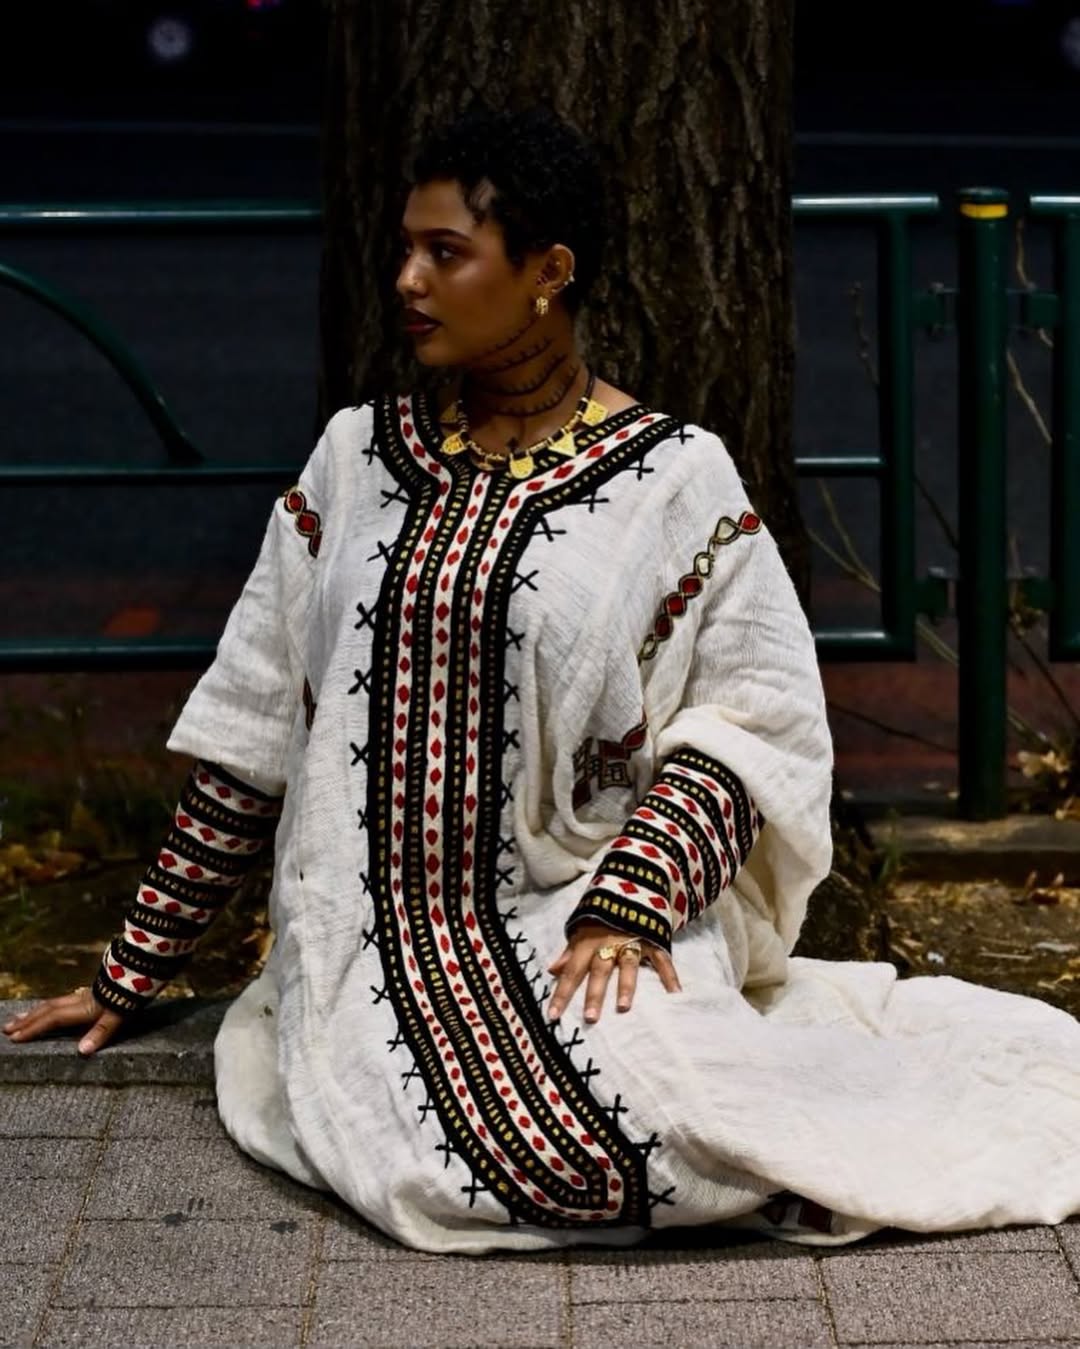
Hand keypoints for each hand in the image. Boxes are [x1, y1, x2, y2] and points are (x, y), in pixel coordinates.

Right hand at [2, 988, 123, 1056]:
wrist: (138, 973)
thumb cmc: (128, 997)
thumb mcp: (118, 1016)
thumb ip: (100, 1032)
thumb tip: (82, 1050)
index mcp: (82, 1008)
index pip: (52, 1019)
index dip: (33, 1028)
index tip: (14, 1038)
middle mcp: (77, 1001)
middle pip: (46, 1010)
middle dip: (26, 1020)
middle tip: (6, 1028)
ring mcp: (81, 996)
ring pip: (51, 1004)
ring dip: (33, 1012)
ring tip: (17, 1018)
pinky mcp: (88, 994)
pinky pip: (59, 1001)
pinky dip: (47, 1007)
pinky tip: (46, 1009)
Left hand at [546, 920, 680, 1024]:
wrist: (628, 888)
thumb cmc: (600, 917)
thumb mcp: (581, 930)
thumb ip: (569, 953)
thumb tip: (551, 971)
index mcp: (588, 942)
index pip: (572, 971)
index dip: (562, 993)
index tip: (552, 1016)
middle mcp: (608, 943)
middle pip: (599, 970)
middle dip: (594, 993)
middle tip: (590, 1018)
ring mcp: (632, 941)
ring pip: (627, 965)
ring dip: (625, 986)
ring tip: (623, 1007)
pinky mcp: (653, 940)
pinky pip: (661, 959)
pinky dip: (669, 975)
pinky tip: (674, 993)